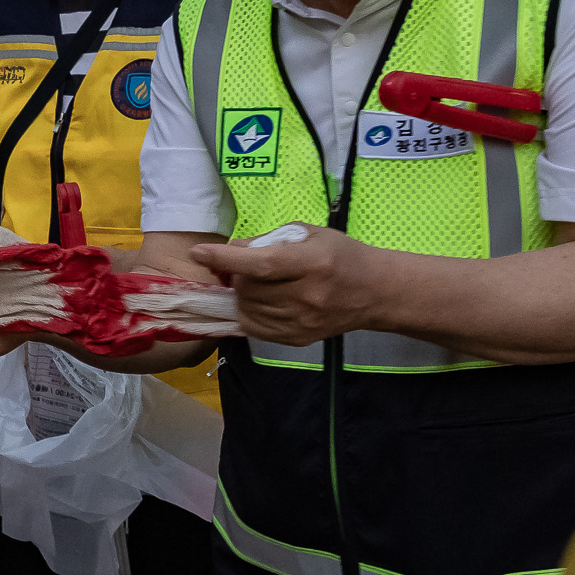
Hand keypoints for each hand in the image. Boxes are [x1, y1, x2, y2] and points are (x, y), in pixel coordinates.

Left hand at [187, 224, 379, 349]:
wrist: (375, 292)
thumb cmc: (341, 255)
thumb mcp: (309, 233)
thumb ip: (268, 240)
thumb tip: (231, 250)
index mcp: (312, 264)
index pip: (261, 265)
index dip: (226, 259)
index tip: (199, 253)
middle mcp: (307, 297)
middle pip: (249, 289)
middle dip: (237, 275)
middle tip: (246, 266)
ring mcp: (302, 323)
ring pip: (248, 309)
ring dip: (242, 294)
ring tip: (258, 282)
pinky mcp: (297, 340)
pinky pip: (255, 328)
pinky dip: (249, 312)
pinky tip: (261, 300)